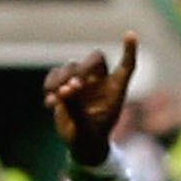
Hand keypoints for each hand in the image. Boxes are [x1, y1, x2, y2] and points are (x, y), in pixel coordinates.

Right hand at [41, 33, 137, 166]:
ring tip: (56, 97)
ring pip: (72, 66)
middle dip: (83, 68)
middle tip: (73, 85)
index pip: (125, 67)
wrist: (81, 146)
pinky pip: (55, 76)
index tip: (130, 34)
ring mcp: (82, 83)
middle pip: (95, 60)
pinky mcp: (64, 87)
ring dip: (62, 79)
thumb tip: (66, 90)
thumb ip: (77, 110)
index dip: (129, 50)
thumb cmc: (91, 138)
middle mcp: (100, 82)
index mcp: (114, 91)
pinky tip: (49, 103)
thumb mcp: (85, 129)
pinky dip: (50, 86)